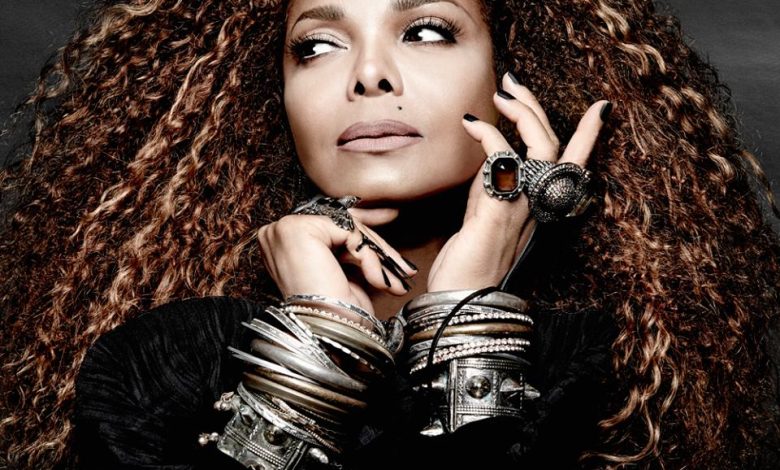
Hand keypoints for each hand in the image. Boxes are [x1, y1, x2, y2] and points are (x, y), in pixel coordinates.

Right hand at [256, 203, 416, 314]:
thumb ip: (355, 243)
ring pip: (349, 229)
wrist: (329, 336)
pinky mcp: (298, 230)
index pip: (331, 225)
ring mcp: (284, 229)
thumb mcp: (348, 270)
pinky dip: (369, 258)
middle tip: (404, 266)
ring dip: (378, 257)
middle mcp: (277, 233)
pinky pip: (350, 233)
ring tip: (394, 280)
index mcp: (282, 243)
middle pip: (341, 227)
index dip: (364, 225)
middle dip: (377, 247)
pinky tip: (377, 280)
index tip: (392, 216)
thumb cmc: (335, 315)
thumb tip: (385, 212)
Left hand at [427, 72, 609, 290]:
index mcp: (540, 207)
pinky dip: (489, 136)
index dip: (588, 136)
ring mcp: (523, 209)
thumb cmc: (471, 258)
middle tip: (514, 82)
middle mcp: (539, 207)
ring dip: (524, 114)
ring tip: (502, 93)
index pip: (571, 165)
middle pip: (556, 147)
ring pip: (542, 148)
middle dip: (538, 108)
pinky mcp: (500, 212)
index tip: (602, 107)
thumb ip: (496, 182)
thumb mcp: (486, 212)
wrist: (462, 299)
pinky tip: (472, 124)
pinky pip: (503, 162)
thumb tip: (494, 152)